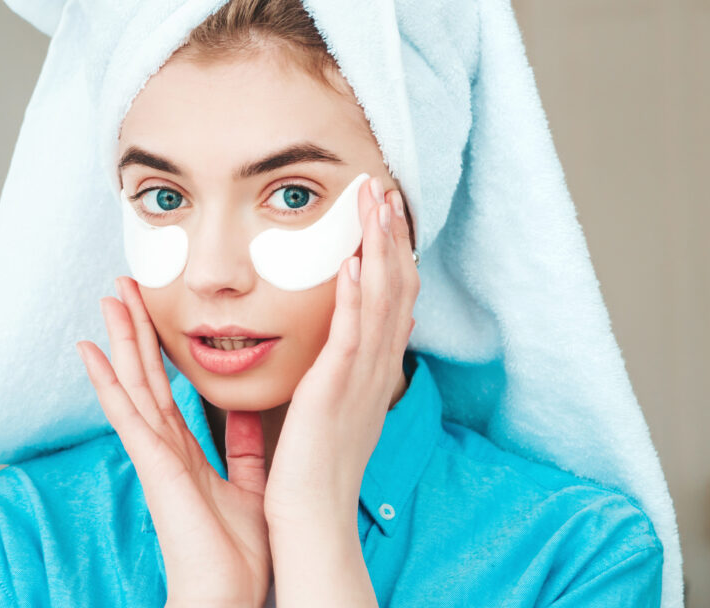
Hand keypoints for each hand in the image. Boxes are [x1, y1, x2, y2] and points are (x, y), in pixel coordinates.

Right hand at [76, 276, 271, 607]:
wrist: (229, 593)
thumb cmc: (238, 551)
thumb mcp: (249, 483)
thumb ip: (245, 447)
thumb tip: (250, 411)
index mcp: (186, 449)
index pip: (167, 386)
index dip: (158, 348)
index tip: (152, 311)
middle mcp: (164, 445)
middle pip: (145, 375)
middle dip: (135, 330)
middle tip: (124, 285)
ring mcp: (154, 453)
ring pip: (132, 384)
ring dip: (119, 341)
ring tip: (107, 299)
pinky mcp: (153, 464)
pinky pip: (126, 414)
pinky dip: (107, 383)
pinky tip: (90, 353)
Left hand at [262, 178, 419, 531]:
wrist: (314, 518)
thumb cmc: (315, 468)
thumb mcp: (332, 408)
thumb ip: (335, 370)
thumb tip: (330, 343)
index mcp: (373, 370)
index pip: (392, 299)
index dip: (394, 253)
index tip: (385, 214)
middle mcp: (376, 368)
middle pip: (395, 288)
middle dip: (392, 236)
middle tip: (387, 190)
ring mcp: (360, 378)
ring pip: (379, 301)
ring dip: (379, 248)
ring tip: (374, 204)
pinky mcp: (335, 391)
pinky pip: (351, 335)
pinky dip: (354, 296)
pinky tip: (351, 261)